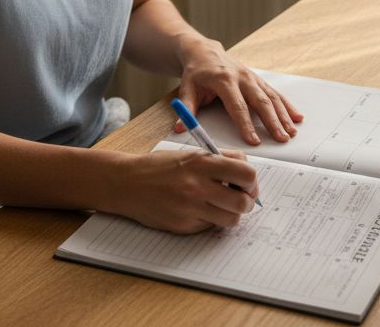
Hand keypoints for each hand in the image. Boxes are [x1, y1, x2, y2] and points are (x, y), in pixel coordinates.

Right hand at [109, 148, 258, 233]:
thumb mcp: (191, 153)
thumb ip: (220, 159)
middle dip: (246, 202)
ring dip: (231, 214)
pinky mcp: (184, 225)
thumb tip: (247, 174)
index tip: (247, 184)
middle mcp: (198, 186)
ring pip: (231, 219)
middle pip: (242, 202)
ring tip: (220, 205)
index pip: (246, 174)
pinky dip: (210, 220)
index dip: (252, 181)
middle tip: (239, 198)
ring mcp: (190, 209)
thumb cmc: (160, 166)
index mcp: (202, 163)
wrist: (127, 183)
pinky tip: (199, 210)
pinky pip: (210, 227)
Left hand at [174, 35, 303, 145]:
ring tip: (292, 132)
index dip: (245, 124)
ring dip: (283, 115)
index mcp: (224, 80)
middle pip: (260, 102)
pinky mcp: (258, 79)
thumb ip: (187, 108)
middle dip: (272, 122)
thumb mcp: (187, 88)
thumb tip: (181, 128)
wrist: (204, 51)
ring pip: (271, 97)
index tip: (253, 141)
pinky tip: (297, 116)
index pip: (236, 106)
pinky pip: (275, 93)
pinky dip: (287, 105)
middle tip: (282, 139)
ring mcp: (252, 77)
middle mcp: (242, 77)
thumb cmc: (196, 73)